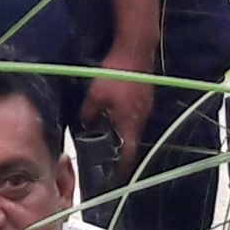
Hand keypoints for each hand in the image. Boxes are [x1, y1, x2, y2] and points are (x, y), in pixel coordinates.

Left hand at [80, 52, 153, 168]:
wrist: (135, 50)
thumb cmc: (116, 74)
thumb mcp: (95, 95)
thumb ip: (89, 113)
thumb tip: (84, 124)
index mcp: (130, 123)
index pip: (128, 155)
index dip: (121, 169)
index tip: (113, 179)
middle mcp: (141, 119)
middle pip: (131, 143)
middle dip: (120, 152)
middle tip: (106, 160)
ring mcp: (145, 107)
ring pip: (132, 128)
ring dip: (122, 135)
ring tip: (108, 140)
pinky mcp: (145, 96)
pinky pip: (134, 115)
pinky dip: (124, 120)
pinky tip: (114, 116)